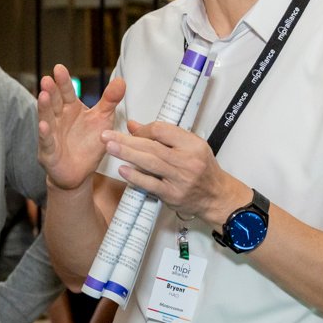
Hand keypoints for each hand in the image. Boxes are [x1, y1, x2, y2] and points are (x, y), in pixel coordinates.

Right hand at [38, 65, 124, 191]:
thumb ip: (110, 100)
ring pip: (47, 119)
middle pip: (54, 102)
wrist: (80, 173)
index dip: (63, 81)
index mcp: (70, 109)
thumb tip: (121, 80)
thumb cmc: (88, 144)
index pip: (66, 92)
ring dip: (44, 108)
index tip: (59, 68)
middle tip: (48, 79)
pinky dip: (45, 134)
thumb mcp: (102, 120)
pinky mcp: (49, 152)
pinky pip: (46, 142)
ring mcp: (51, 134)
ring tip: (43, 95)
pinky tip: (43, 125)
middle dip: (51, 91)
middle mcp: (58, 119)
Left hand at [101, 120, 248, 223]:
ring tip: (110, 148)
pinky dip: (135, 177)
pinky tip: (123, 170)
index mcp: (192, 144)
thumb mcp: (190, 146)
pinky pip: (151, 184)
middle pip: (152, 146)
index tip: (132, 132)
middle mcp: (187, 161)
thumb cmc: (203, 169)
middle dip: (126, 140)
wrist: (216, 196)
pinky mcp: (172, 195)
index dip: (142, 130)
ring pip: (150, 163)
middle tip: (107, 136)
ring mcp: (180, 179)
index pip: (162, 130)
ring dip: (127, 154)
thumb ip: (163, 136)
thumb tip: (134, 126)